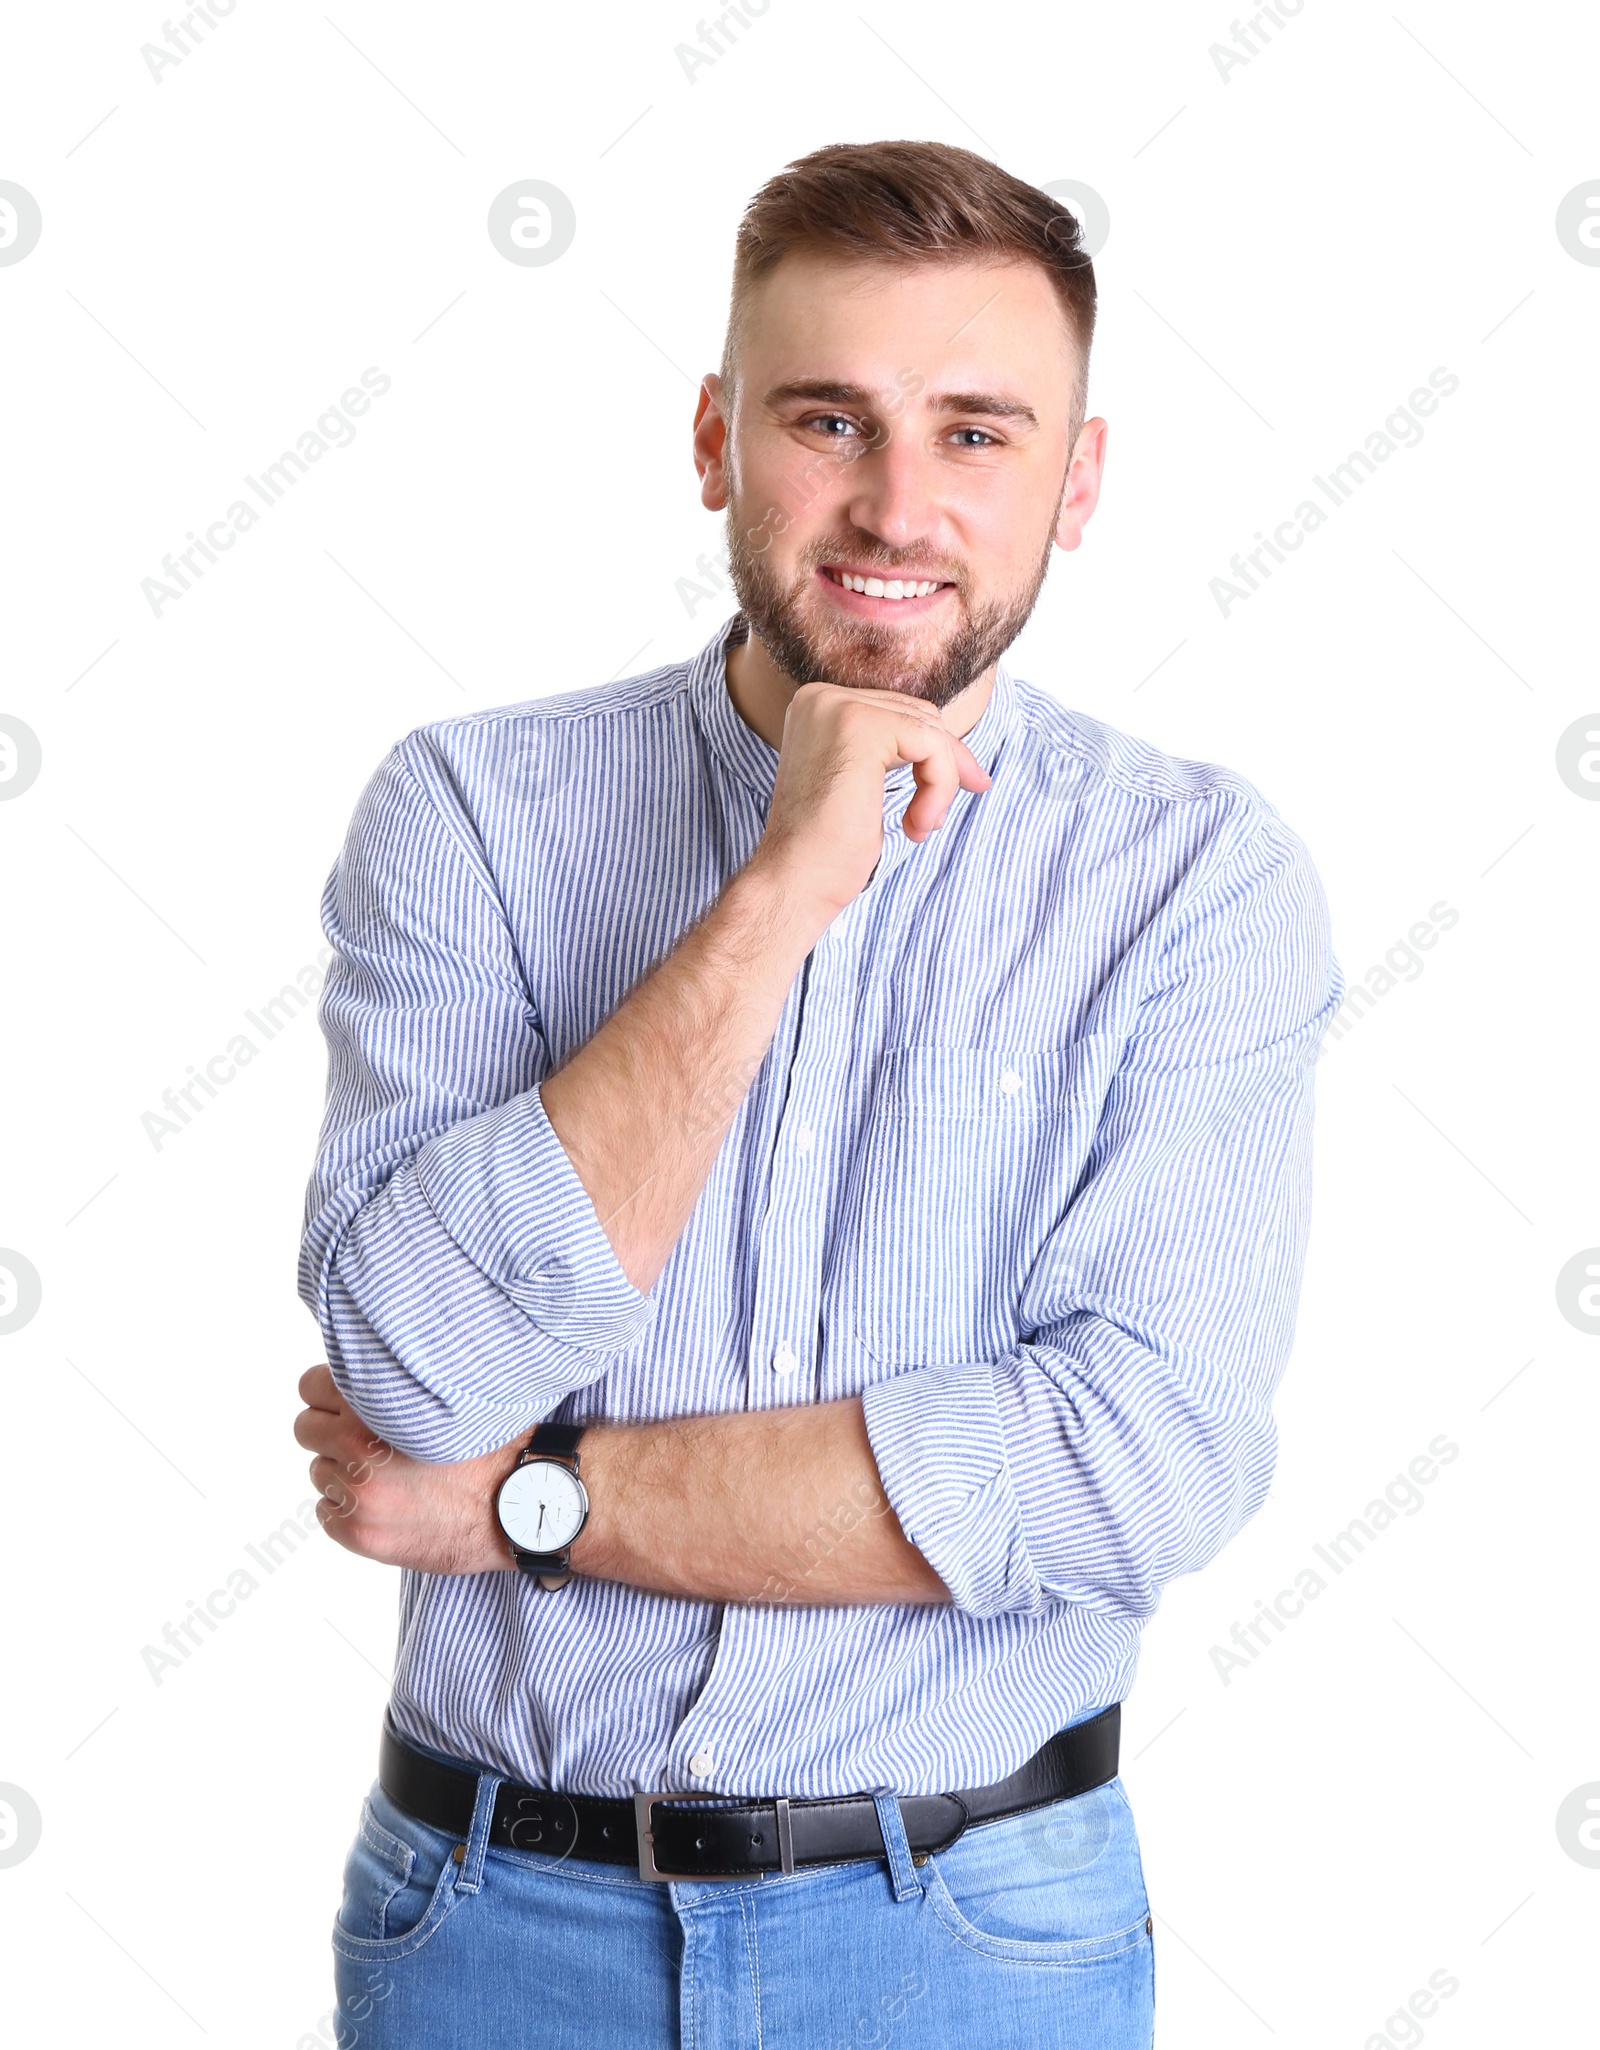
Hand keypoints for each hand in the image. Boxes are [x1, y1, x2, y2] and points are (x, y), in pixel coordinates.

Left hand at [294, 1365, 517, 1574]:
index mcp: (377, 1404)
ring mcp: (357, 1494)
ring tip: (388, 1474)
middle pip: (306, 1429)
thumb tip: (369, 1370)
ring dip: (343, 1471)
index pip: (311, 1386)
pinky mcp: (360, 1534)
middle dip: (330, 1432)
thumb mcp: (451, 1394)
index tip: (348, 1403)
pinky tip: (386, 1502)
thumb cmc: (495, 1446)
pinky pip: (326, 1513)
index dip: (331, 1393)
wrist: (523, 1504)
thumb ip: (402, 1383)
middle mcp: (357, 1447)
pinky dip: (348, 1508)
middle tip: (365, 1440)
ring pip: (319, 1472)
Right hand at [749, 682, 991, 925]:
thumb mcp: (861, 783)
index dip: (932, 755)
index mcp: (817, 706)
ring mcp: (838, 707)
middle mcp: (822, 697)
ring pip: (930, 730)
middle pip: (918, 714)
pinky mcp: (860, 726)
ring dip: (940, 784)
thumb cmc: (827, 847)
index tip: (945, 798)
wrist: (795, 881)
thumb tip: (953, 744)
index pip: (898, 712)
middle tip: (937, 818)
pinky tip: (916, 826)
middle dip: (945, 766)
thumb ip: (887, 751)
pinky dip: (938, 787)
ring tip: (919, 828)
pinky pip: (931, 744)